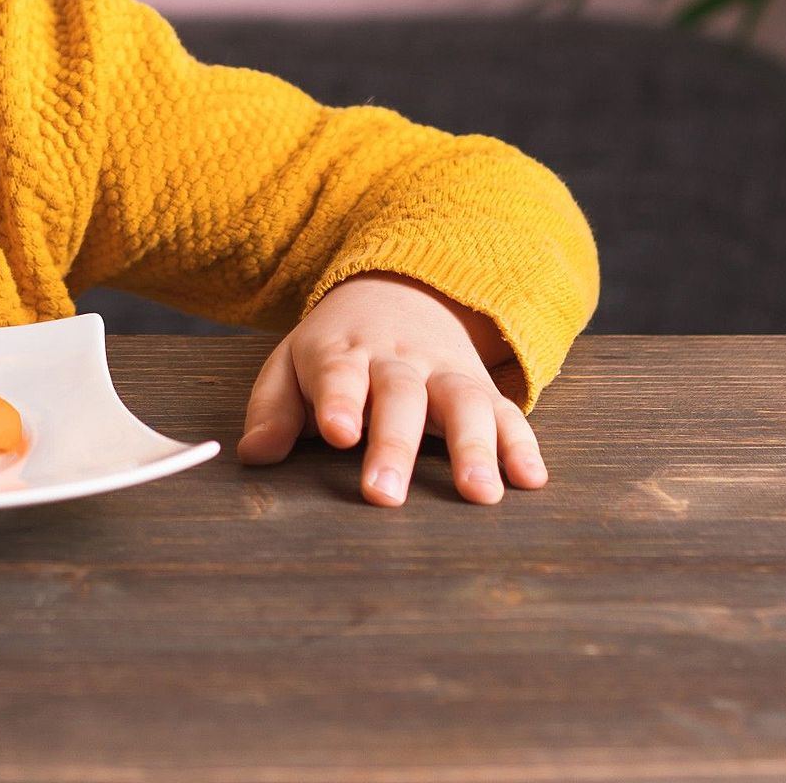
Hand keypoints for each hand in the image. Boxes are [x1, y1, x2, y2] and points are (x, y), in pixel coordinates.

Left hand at [232, 270, 546, 506]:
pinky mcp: (483, 389)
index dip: (338, 399)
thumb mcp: (291, 364)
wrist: (398, 292)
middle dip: (394, 445)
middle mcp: (397, 361)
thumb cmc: (335, 349)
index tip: (337, 431)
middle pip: (399, 397)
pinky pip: (508, 413)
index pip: (338, 372)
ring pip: (462, 403)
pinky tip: (531, 480)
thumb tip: (254, 454)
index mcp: (342, 352)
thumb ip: (272, 410)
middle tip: (384, 494)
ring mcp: (444, 373)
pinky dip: (523, 445)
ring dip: (473, 448)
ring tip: (479, 494)